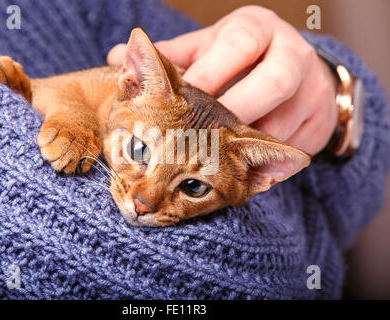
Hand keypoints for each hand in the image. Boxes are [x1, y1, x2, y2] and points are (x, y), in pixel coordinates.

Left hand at [107, 6, 337, 154]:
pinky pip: (294, 146)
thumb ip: (169, 58)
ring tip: (214, 160)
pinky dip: (266, 164)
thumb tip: (117, 56)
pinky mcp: (320, 121)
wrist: (293, 72)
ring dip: (249, 144)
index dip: (208, 74)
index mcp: (258, 30)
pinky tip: (239, 172)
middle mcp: (292, 55)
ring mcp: (312, 90)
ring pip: (286, 120)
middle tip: (200, 138)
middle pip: (274, 81)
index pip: (238, 44)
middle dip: (236, 110)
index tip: (177, 101)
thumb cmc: (236, 62)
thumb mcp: (206, 51)